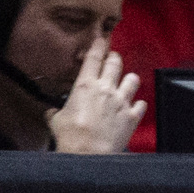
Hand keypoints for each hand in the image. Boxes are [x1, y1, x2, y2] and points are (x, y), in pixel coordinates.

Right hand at [47, 40, 142, 154]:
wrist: (88, 152)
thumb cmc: (71, 136)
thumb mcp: (56, 120)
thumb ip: (56, 112)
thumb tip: (52, 112)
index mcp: (86, 86)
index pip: (94, 58)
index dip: (99, 46)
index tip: (101, 40)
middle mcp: (106, 89)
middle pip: (116, 64)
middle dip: (115, 58)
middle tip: (114, 57)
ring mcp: (122, 101)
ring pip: (133, 79)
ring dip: (130, 79)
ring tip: (128, 80)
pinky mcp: (132, 115)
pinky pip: (141, 103)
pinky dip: (138, 103)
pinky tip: (135, 105)